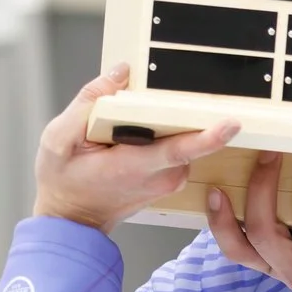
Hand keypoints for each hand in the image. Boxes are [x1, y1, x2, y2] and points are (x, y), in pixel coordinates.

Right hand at [33, 67, 237, 233]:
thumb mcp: (59, 138)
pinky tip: (136, 135)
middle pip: (186, 133)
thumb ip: (90, 101)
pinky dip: (163, 135)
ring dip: (165, 124)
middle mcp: (161, 176)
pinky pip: (178, 147)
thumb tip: (121, 72)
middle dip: (174, 111)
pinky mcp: (170, 178)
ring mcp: (168, 180)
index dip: (209, 136)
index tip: (232, 123)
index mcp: (136, 166)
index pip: (181, 149)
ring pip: (182, 137)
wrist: (70, 219)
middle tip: (141, 105)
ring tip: (126, 129)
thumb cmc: (63, 180)